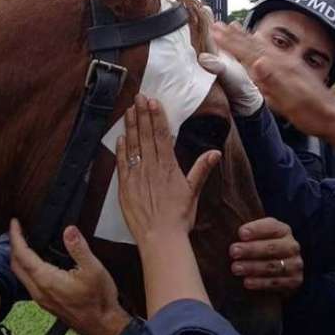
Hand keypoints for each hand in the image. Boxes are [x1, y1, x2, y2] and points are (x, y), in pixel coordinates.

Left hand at [8, 219, 130, 334]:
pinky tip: (37, 262)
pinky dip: (26, 268)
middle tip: (16, 231)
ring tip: (24, 243)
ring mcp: (41, 298)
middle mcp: (39, 290)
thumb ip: (79, 248)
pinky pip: (28, 282)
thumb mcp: (93, 269)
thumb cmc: (98, 300)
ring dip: (18, 258)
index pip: (22, 255)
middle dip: (13, 246)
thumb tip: (69, 230)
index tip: (14, 223)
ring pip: (20, 275)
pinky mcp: (46, 302)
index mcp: (46, 279)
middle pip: (16, 265)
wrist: (102, 326)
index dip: (16, 237)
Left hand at [116, 94, 220, 244]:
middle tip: (139, 97)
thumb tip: (215, 152)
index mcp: (168, 167)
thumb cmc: (179, 217)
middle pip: (146, 136)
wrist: (160, 238)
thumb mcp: (193, 192)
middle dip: (142, 115)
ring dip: (131, 126)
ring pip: (132, 146)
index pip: (162, 136)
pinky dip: (121, 149)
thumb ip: (201, 169)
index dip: (157, 117)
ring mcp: (136, 176)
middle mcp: (151, 168)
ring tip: (129, 110)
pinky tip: (120, 137)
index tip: (153, 101)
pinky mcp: (125, 187)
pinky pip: (121, 163)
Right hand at [210, 21, 334, 137]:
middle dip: (234, 35)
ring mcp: (289, 64)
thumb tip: (257, 62)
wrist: (333, 118)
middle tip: (217, 24)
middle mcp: (284, 62)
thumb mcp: (290, 102)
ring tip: (233, 25)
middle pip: (254, 45)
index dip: (231, 43)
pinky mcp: (292, 69)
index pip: (250, 53)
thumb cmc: (311, 113)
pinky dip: (260, 43)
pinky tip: (258, 38)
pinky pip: (270, 51)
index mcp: (280, 68)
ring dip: (245, 36)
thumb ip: (273, 81)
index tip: (215, 32)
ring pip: (261, 46)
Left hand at [229, 218, 303, 294]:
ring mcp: (295, 264)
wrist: (281, 271)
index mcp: (282, 230)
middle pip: (271, 247)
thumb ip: (246, 234)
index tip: (241, 233)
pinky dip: (261, 283)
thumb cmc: (260, 249)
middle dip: (251, 249)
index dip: (256, 229)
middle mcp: (291, 246)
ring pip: (273, 266)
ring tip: (235, 268)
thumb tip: (223, 230)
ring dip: (253, 267)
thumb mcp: (257, 237)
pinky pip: (276, 283)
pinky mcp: (294, 281)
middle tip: (233, 252)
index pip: (271, 227)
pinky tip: (247, 282)